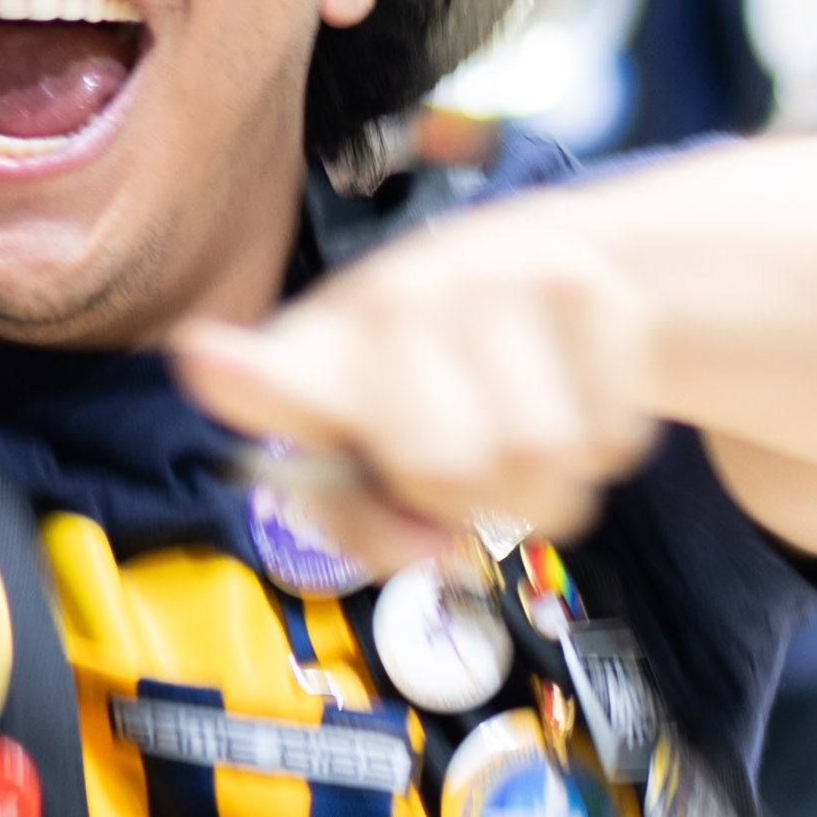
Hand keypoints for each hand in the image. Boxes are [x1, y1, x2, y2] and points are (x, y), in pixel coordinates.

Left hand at [175, 205, 669, 562]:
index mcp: (318, 350)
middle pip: (452, 473)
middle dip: (470, 504)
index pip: (273, 372)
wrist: (545, 266)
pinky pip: (611, 438)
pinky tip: (566, 402)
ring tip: (515, 442)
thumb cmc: (431, 382)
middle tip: (464, 471)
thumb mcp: (366, 449)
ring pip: (545, 461)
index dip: (246, 377)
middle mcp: (398, 297)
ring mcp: (496, 275)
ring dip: (543, 491)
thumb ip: (367, 525)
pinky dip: (598, 456)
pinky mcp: (586, 282)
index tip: (205, 357)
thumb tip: (433, 551)